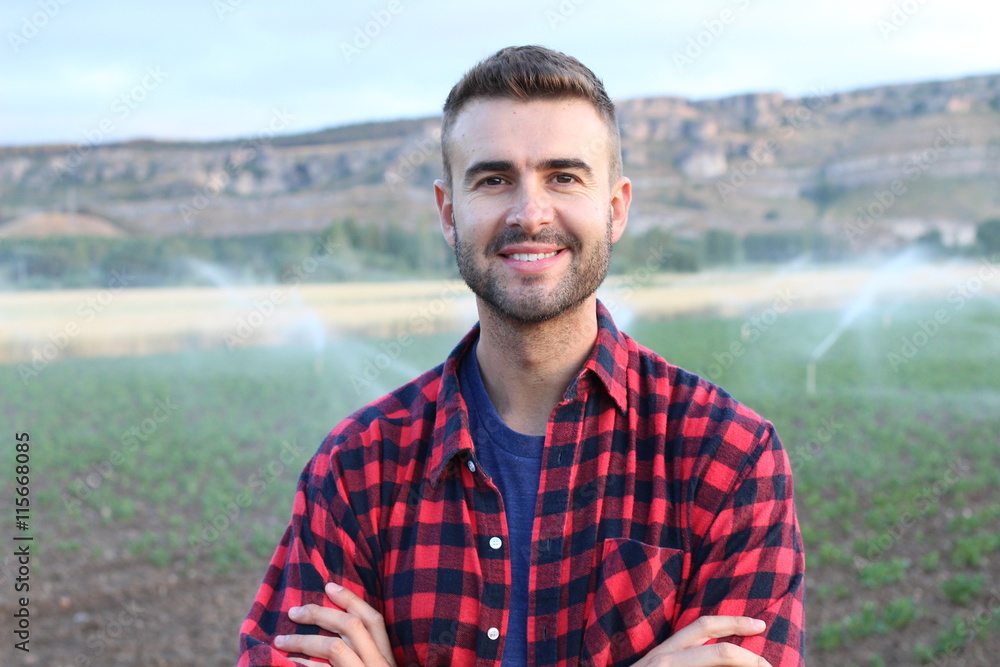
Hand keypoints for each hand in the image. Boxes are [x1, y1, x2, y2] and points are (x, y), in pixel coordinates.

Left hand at [274, 582, 396, 666]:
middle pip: (351, 627)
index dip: (351, 600)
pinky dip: (301, 664)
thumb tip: (335, 627)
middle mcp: (379, 664)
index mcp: (387, 658)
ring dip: (302, 641)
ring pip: (333, 648)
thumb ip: (366, 654)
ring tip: (280, 641)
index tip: (329, 586)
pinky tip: (286, 663)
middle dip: (320, 614)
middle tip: (294, 611)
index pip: (374, 620)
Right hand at [631, 616, 771, 666]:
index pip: (704, 625)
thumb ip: (686, 657)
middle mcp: (666, 659)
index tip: (759, 624)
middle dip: (750, 657)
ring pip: (715, 662)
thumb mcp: (660, 665)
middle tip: (768, 664)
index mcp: (667, 650)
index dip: (735, 621)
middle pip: (718, 651)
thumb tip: (718, 653)